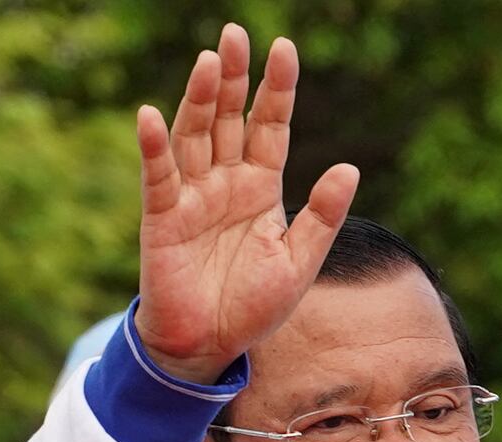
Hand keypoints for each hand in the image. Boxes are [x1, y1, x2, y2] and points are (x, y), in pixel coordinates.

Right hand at [133, 24, 358, 383]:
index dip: (277, 90)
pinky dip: (155, 146)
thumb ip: (322, 217)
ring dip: (201, 100)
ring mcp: (192, 196)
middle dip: (235, 79)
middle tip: (237, 35)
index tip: (285, 49)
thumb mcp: (299, 262)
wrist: (210, 346)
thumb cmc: (254, 306)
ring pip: (196, 136)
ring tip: (210, 62)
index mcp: (262, 188)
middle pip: (230, 119)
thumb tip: (349, 168)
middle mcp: (226, 182)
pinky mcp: (163, 218)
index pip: (271, 127)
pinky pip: (159, 176)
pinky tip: (152, 115)